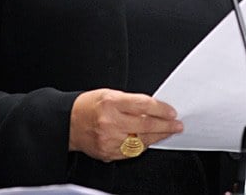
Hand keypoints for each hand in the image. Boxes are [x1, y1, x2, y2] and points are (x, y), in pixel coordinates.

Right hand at [68, 88, 183, 160]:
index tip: (172, 112)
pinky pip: (132, 151)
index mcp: (111, 103)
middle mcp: (110, 122)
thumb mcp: (109, 94)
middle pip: (145, 125)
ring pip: (141, 140)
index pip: (143, 106)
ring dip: (158, 136)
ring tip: (168, 132)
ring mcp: (109, 139)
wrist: (68, 123)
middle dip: (165, 125)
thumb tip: (154, 108)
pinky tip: (150, 140)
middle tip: (177, 124)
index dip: (161, 109)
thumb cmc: (88, 106)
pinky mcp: (108, 152)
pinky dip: (143, 145)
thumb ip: (131, 101)